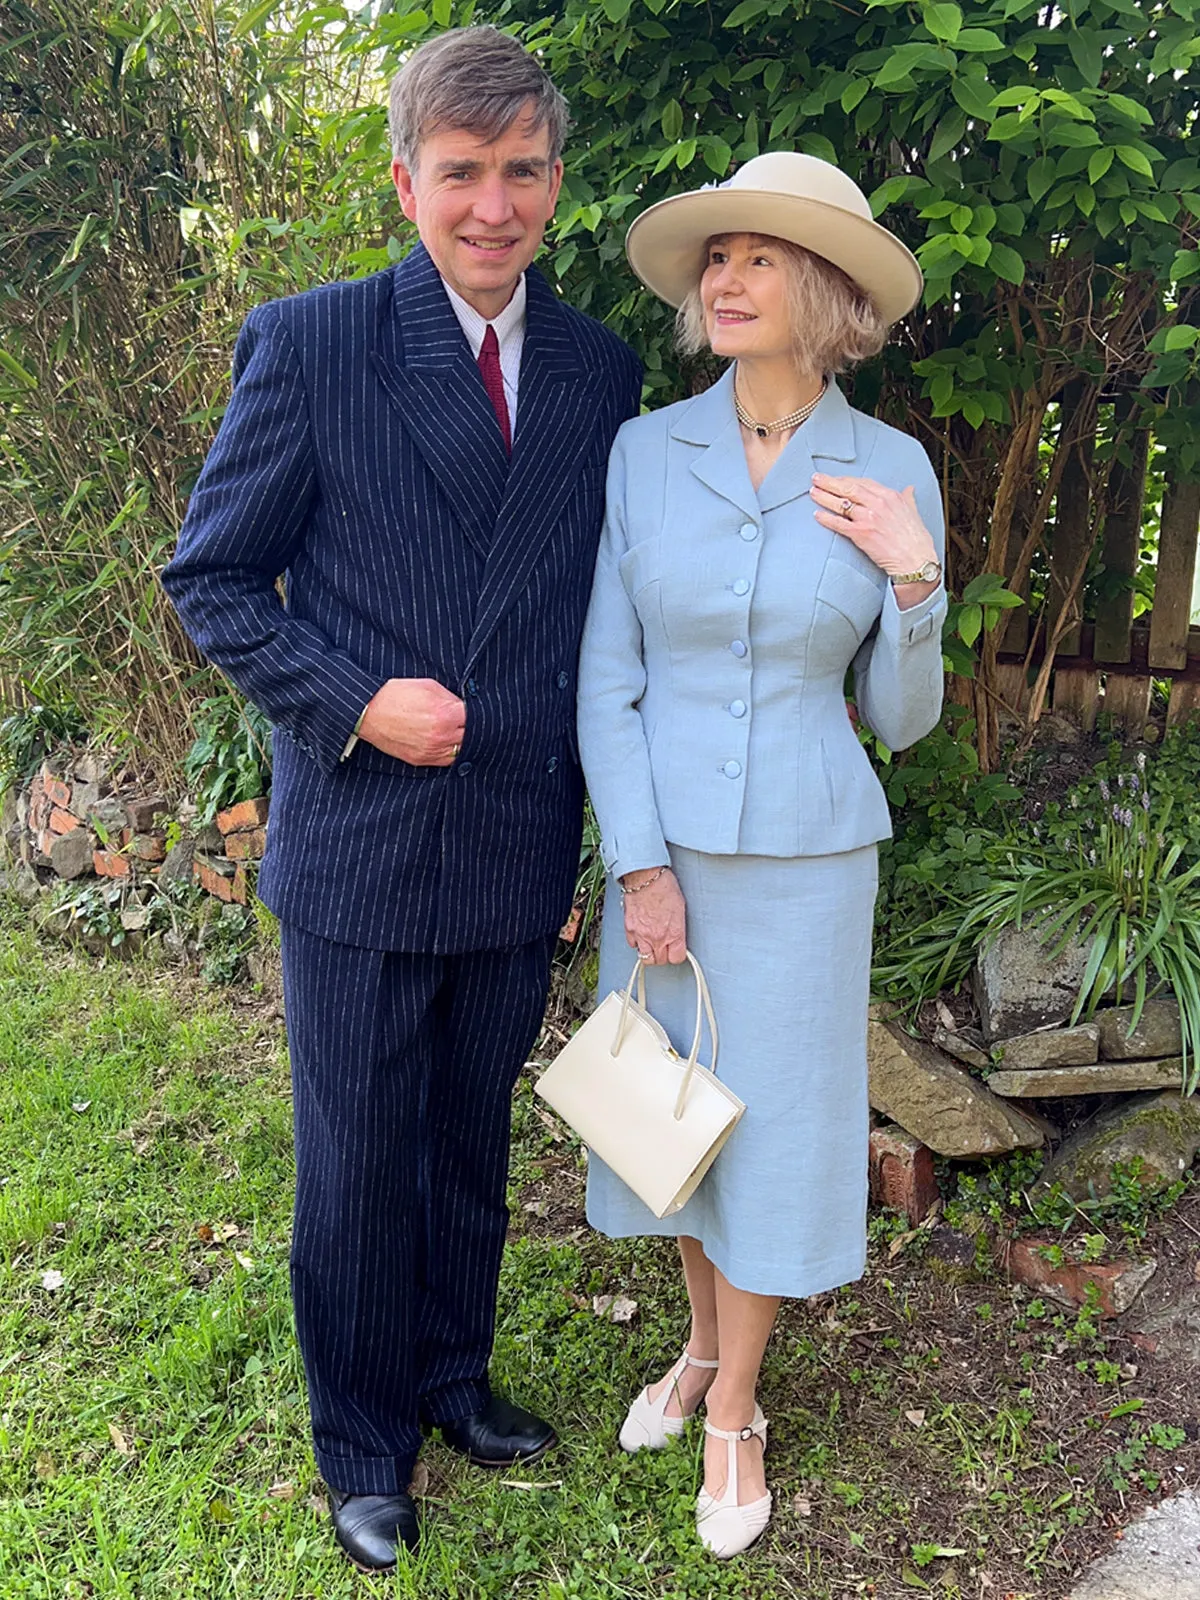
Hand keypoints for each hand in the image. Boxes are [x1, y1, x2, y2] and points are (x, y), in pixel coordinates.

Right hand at [358, 677, 465, 765]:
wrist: (369, 712)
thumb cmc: (396, 695)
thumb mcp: (428, 686)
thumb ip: (451, 697)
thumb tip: (463, 706)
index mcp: (445, 715)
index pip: (475, 716)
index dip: (474, 711)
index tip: (473, 708)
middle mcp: (441, 736)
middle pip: (471, 735)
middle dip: (470, 726)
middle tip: (465, 719)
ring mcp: (432, 751)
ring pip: (461, 750)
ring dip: (462, 740)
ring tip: (457, 730)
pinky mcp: (422, 760)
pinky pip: (447, 761)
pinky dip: (451, 752)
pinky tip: (448, 741)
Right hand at [621, 868, 686, 965]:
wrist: (645, 877)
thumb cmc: (664, 886)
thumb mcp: (681, 908)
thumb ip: (678, 927)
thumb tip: (677, 936)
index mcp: (674, 932)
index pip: (677, 958)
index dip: (677, 954)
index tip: (676, 950)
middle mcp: (658, 937)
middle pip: (660, 961)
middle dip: (663, 955)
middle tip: (664, 947)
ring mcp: (642, 934)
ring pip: (645, 957)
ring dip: (649, 952)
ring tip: (652, 943)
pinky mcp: (629, 929)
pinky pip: (632, 944)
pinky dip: (636, 941)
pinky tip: (640, 933)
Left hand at [810, 473, 938, 581]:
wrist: (915, 559)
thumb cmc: (916, 539)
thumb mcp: (913, 511)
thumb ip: (908, 498)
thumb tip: (909, 489)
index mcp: (890, 496)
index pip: (862, 482)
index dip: (846, 479)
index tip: (836, 478)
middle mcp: (878, 503)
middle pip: (848, 488)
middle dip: (829, 482)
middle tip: (816, 478)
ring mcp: (868, 518)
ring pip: (840, 504)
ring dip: (824, 497)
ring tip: (813, 492)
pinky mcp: (860, 534)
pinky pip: (839, 524)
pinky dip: (826, 519)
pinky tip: (816, 515)